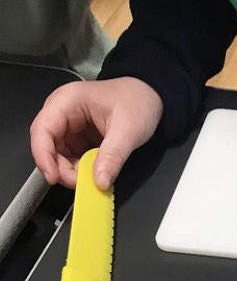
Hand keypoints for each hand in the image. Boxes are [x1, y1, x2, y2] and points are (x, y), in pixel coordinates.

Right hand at [30, 77, 163, 189]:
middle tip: (82, 185)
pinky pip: (73, 159)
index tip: (53, 177)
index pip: (42, 130)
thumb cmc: (137, 102)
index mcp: (66, 102)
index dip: (43, 156)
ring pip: (59, 156)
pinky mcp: (79, 139)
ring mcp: (70, 127)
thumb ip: (112, 156)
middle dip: (62, 169)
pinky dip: (81, 170)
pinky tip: (96, 174)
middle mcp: (62, 114)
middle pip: (48, 147)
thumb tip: (100, 182)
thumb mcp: (128, 130)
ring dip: (72, 172)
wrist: (149, 96)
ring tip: (94, 179)